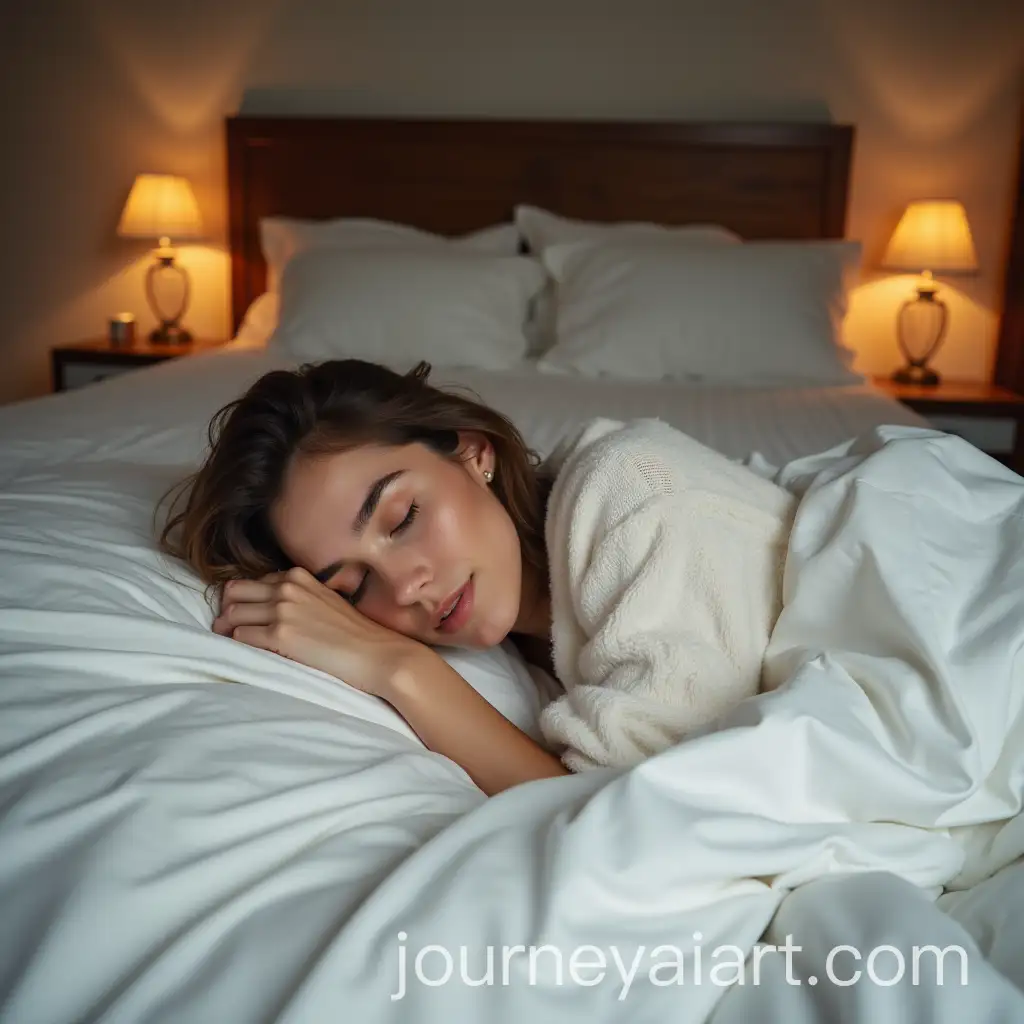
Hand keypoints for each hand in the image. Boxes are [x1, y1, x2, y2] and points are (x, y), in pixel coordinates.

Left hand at [213, 566, 424, 696]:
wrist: (376, 652)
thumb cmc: (355, 633)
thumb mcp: (325, 601)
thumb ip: (299, 597)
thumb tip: (273, 607)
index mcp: (298, 576)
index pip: (254, 581)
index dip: (243, 598)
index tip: (241, 613)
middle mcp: (287, 587)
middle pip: (234, 592)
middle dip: (227, 609)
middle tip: (226, 626)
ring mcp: (282, 610)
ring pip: (232, 614)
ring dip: (227, 628)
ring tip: (229, 640)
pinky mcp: (280, 635)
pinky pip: (240, 636)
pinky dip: (236, 644)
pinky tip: (242, 651)